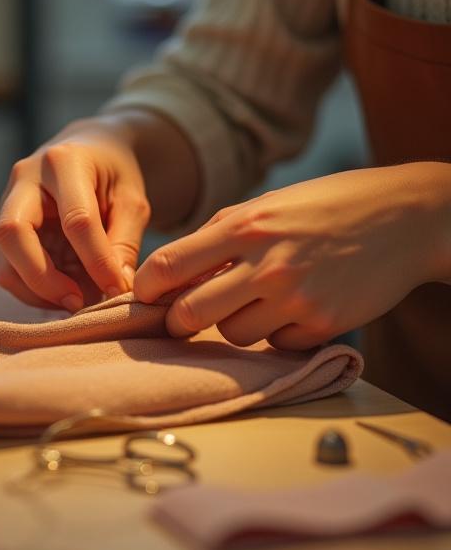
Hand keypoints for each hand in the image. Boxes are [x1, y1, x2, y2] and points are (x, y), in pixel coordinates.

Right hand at [0, 118, 150, 311]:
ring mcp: (8, 205)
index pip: (76, 220)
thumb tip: (117, 288)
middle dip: (45, 279)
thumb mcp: (132, 201)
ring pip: (4, 261)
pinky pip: (9, 271)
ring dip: (39, 293)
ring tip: (77, 302)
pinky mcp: (6, 230)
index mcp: (64, 162)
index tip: (118, 289)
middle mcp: (25, 179)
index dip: (98, 261)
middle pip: (13, 234)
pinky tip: (65, 294)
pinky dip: (35, 293)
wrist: (89, 151)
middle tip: (79, 303)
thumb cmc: (114, 174)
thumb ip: (125, 242)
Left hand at [134, 165, 444, 349]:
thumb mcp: (268, 204)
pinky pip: (276, 345)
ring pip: (232, 336)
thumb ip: (221, 234)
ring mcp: (295, 297)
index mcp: (245, 226)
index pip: (169, 266)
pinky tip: (295, 309)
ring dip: (233, 325)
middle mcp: (266, 263)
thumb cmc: (328, 206)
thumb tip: (175, 269)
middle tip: (182, 318)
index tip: (144, 295)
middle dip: (178, 321)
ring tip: (255, 303)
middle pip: (190, 314)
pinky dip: (277, 334)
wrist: (405, 218)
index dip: (146, 287)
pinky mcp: (322, 324)